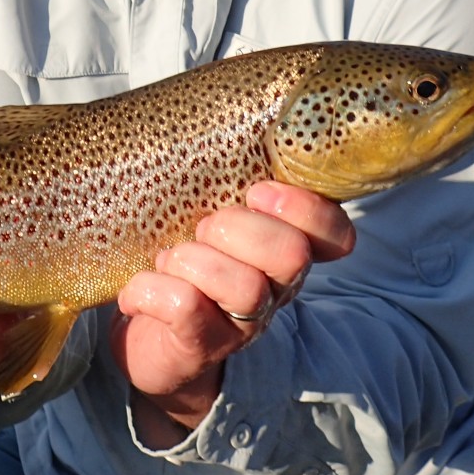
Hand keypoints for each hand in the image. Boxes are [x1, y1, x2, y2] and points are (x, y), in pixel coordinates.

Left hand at [110, 182, 353, 442]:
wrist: (148, 338)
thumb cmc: (183, 263)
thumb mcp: (213, 221)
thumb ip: (228, 186)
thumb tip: (208, 128)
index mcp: (284, 249)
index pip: (336, 234)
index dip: (307, 209)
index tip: (258, 192)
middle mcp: (275, 289)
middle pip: (291, 254)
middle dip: (236, 228)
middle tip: (202, 229)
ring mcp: (243, 324)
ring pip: (245, 287)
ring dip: (193, 261)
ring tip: (169, 261)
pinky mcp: (201, 346)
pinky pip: (185, 306)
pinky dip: (151, 288)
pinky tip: (137, 290)